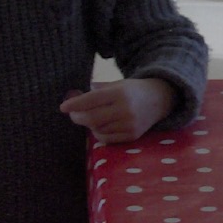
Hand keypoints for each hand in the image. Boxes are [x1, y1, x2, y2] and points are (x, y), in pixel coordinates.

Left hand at [60, 78, 174, 144]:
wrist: (159, 99)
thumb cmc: (132, 90)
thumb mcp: (117, 84)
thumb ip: (97, 91)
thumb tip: (73, 99)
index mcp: (120, 93)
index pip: (90, 100)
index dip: (74, 104)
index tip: (63, 107)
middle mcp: (125, 110)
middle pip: (91, 118)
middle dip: (77, 117)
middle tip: (73, 114)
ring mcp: (129, 125)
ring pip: (98, 130)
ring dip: (89, 125)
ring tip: (91, 117)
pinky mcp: (132, 136)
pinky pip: (107, 138)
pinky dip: (99, 133)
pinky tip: (100, 126)